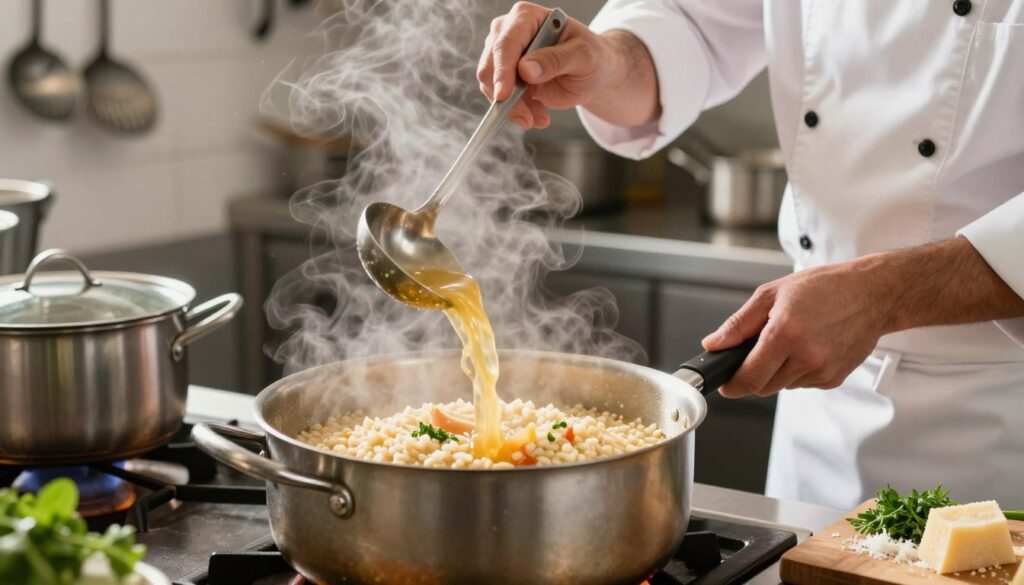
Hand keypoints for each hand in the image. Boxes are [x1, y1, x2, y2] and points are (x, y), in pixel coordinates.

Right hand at [477, 2, 658, 128]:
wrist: (592, 74)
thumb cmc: (592, 56)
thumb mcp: (583, 56)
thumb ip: (555, 60)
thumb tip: (525, 69)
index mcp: (528, 17)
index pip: (507, 42)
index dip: (502, 69)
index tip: (504, 95)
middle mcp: (510, 32)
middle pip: (491, 64)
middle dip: (505, 96)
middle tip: (526, 118)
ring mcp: (506, 56)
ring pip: (491, 84)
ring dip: (513, 107)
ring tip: (538, 118)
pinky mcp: (507, 77)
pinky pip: (500, 98)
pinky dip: (516, 112)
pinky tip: (537, 116)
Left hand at [702, 258, 891, 397]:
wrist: (872, 294)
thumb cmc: (823, 288)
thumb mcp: (772, 294)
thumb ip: (738, 324)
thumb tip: (713, 345)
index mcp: (785, 334)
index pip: (749, 378)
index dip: (732, 385)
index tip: (725, 383)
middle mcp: (806, 357)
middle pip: (763, 386)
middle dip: (753, 373)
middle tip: (760, 349)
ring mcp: (822, 371)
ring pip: (782, 386)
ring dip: (777, 371)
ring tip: (791, 341)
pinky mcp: (834, 379)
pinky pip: (802, 383)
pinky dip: (797, 371)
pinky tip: (808, 347)